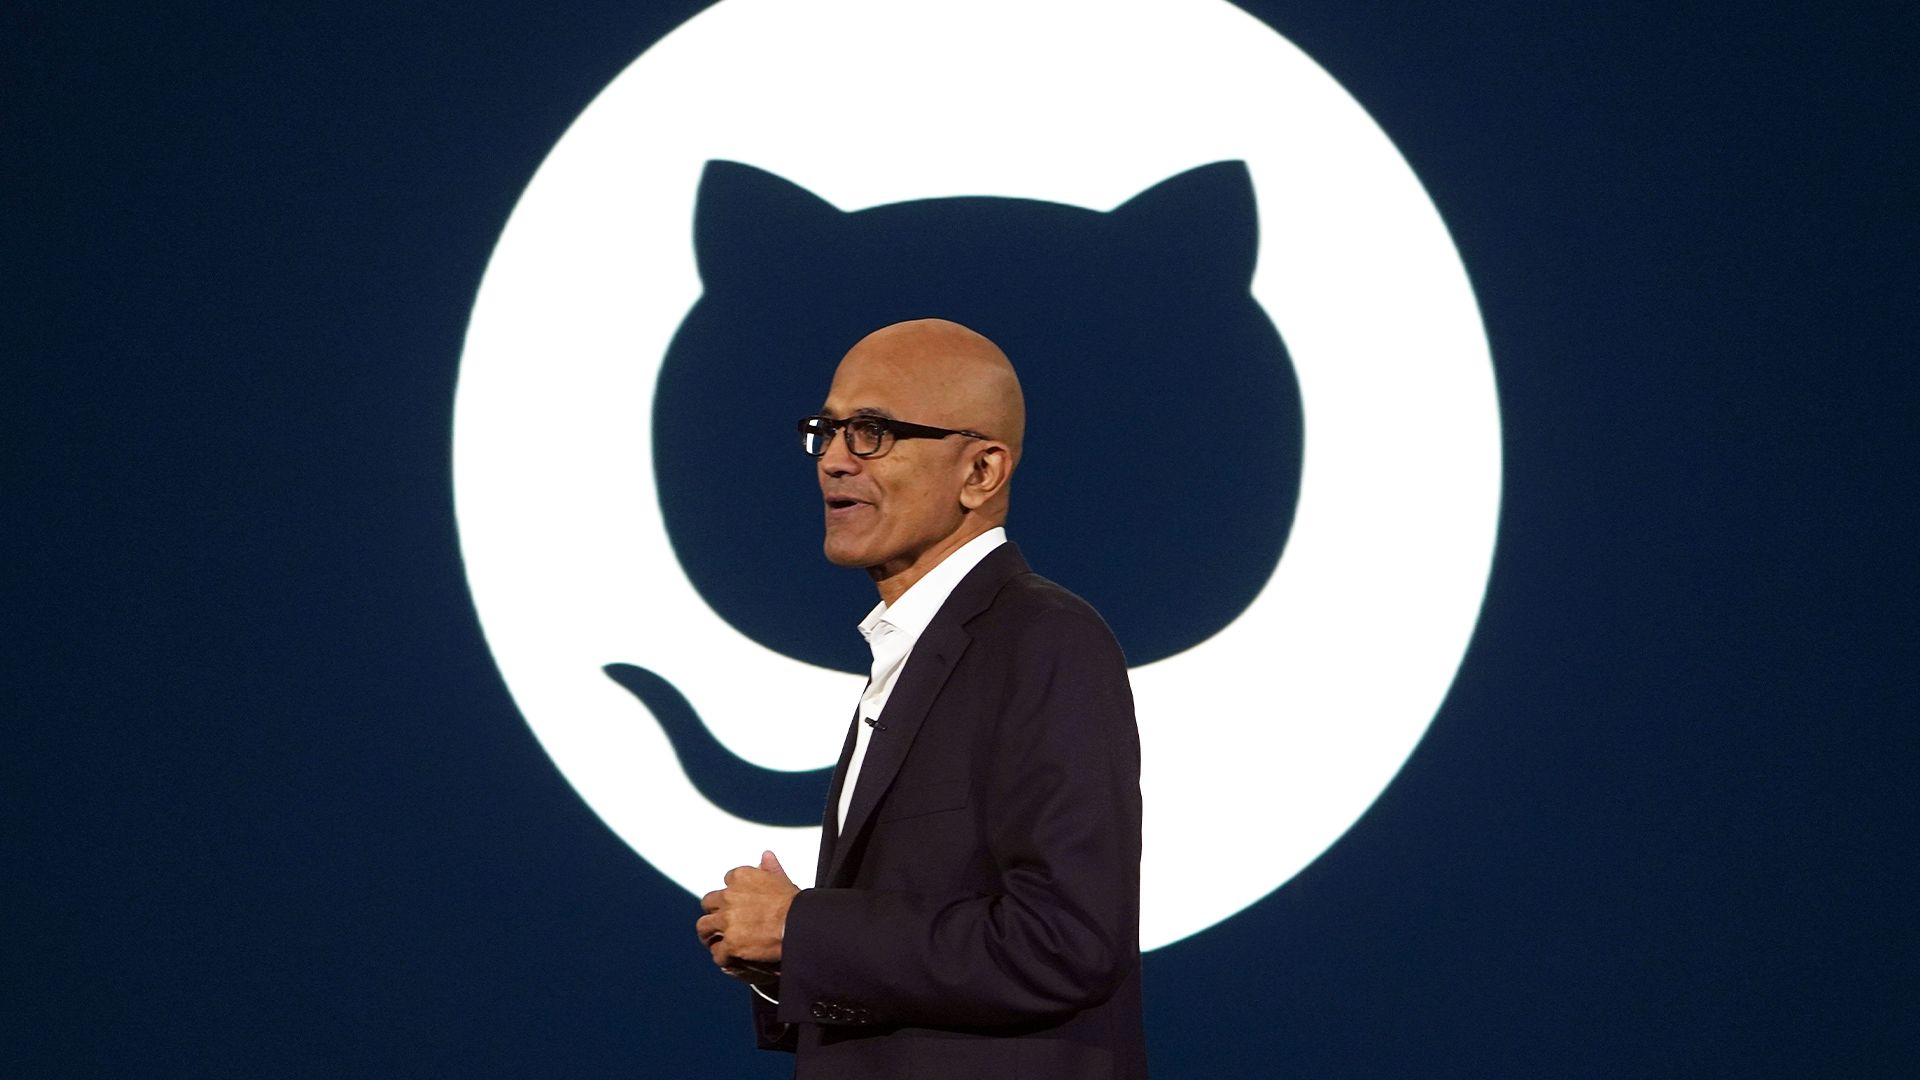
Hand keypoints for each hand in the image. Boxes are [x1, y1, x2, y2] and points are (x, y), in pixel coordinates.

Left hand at [696, 850, 797, 980]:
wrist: (800, 925)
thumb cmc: (796, 905)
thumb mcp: (783, 881)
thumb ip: (771, 868)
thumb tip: (766, 855)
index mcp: (741, 877)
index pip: (726, 882)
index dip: (730, 894)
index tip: (734, 903)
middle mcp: (729, 896)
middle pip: (709, 903)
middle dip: (713, 913)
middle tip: (718, 923)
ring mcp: (728, 920)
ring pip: (704, 927)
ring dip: (709, 935)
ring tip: (714, 942)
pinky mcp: (730, 943)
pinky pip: (718, 952)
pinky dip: (722, 957)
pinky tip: (728, 960)